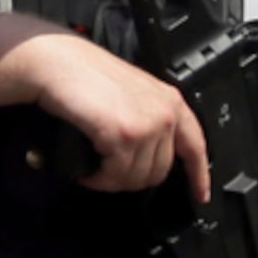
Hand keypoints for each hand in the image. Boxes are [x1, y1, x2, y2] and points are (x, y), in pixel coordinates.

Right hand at [11, 30, 210, 200]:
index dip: (199, 176)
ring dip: (111, 180)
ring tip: (95, 169)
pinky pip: (116, 175)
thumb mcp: (132, 95)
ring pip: (137, 178)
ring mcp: (146, 125)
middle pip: (160, 172)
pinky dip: (98, 179)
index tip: (199, 194)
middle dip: (131, 179)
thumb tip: (147, 157)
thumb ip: (149, 120)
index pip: (196, 146)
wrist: (57, 64)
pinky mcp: (124, 135)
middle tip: (109, 173)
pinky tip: (88, 171)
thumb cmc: (84, 76)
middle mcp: (164, 113)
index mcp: (169, 101)